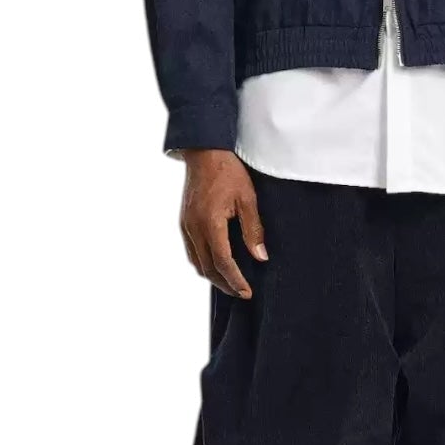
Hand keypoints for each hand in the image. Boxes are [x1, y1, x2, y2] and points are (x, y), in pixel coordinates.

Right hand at [178, 149, 267, 297]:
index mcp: (210, 222)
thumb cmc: (228, 170)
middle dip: (224, 284)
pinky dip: (203, 263)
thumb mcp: (248, 198)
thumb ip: (253, 229)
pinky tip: (215, 265)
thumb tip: (260, 256)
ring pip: (196, 262)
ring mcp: (186, 225)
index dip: (235, 280)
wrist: (204, 151)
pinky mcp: (184, 221)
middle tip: (241, 293)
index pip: (222, 262)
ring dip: (213, 276)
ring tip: (230, 283)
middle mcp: (194, 228)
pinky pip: (191, 251)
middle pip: (207, 268)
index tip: (247, 292)